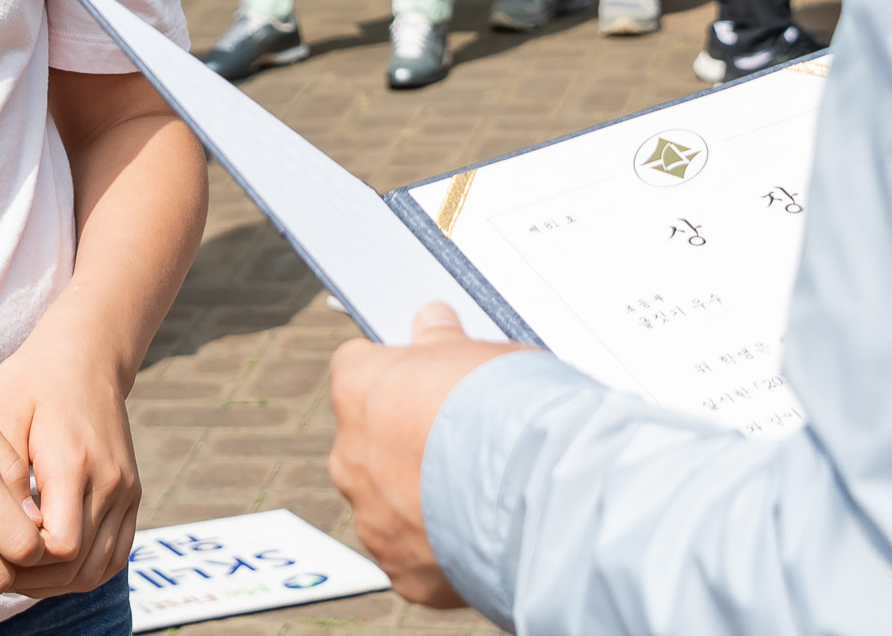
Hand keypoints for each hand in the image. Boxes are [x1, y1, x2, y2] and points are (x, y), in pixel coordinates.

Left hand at [0, 319, 143, 598]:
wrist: (88, 353)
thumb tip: (5, 525)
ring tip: (18, 573)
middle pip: (77, 565)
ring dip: (57, 582)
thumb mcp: (6, 408)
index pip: (60, 545)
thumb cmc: (36, 378)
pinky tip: (51, 566)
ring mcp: (126, 490)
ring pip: (98, 568)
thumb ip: (4, 469)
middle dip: (33, 580)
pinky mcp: (131, 494)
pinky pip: (116, 554)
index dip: (24, 561)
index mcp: (73, 460)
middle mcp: (109, 480)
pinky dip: (85, 571)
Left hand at [327, 305, 530, 607]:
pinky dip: (440, 547)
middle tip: (460, 441)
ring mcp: (373, 520)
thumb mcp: (480, 354)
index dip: (394, 373)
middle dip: (403, 441)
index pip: (355, 368)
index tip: (424, 380)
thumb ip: (443, 342)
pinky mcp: (403, 572)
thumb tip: (430, 320)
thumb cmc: (509, 414)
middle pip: (367, 441)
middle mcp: (351, 458)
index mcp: (359, 391)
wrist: (541, 497)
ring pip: (387, 503)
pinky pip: (413, 554)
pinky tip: (479, 532)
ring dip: (420, 498)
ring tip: (477, 491)